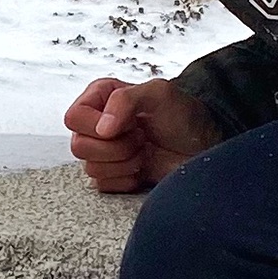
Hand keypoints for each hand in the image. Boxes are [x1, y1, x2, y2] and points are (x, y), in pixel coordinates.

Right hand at [64, 76, 223, 193]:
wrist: (203, 145)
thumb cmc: (184, 115)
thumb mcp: (159, 94)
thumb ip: (125, 100)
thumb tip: (102, 128)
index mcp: (99, 98)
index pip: (74, 118)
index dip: (98, 126)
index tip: (129, 125)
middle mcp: (95, 124)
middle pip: (79, 146)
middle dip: (116, 147)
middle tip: (140, 138)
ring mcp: (102, 151)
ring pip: (90, 168)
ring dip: (124, 163)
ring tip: (144, 150)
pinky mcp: (111, 175)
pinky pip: (103, 185)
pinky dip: (126, 179)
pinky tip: (142, 166)